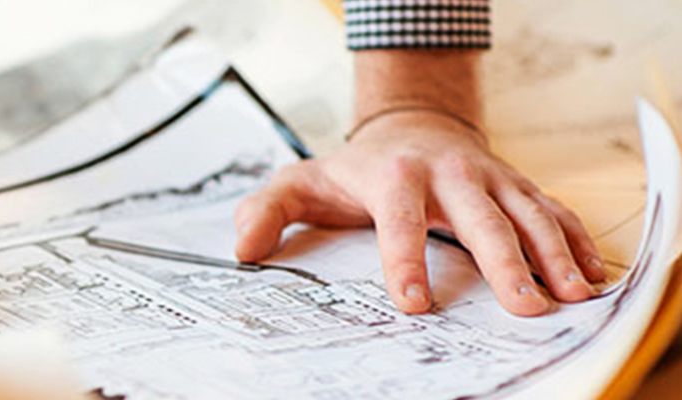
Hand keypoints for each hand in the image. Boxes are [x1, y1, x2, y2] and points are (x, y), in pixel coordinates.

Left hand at [233, 111, 603, 315]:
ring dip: (553, 256)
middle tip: (521, 306)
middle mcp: (451, 175)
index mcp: (394, 178)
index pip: (400, 222)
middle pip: (482, 221)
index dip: (405, 262)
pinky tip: (591, 276)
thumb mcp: (301, 182)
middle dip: (504, 264)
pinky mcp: (519, 187)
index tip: (412, 304)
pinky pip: (554, 213)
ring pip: (529, 216)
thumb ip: (267, 211)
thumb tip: (243, 247)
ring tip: (571, 295)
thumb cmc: (356, 167)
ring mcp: (492, 179)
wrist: (411, 125)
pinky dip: (576, 242)